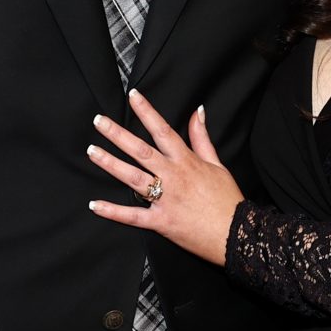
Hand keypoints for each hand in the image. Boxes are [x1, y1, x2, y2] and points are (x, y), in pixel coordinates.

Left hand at [87, 89, 243, 264]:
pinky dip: (113, 211)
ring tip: (92, 151)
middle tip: (99, 121)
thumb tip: (197, 111)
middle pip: (141, 151)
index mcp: (186, 161)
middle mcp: (173, 177)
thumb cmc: (228, 199)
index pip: (163, 130)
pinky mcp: (161, 222)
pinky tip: (94, 204)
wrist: (237, 235)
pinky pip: (133, 216)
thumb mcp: (218, 164)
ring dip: (111, 164)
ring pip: (133, 178)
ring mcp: (165, 199)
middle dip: (118, 135)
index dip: (147, 111)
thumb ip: (202, 138)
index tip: (133, 96)